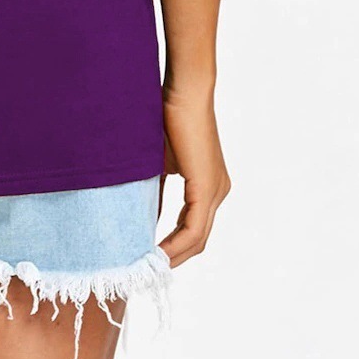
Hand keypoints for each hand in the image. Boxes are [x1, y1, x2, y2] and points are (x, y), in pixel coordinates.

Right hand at [158, 87, 230, 266]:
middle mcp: (218, 191)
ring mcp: (216, 191)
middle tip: (146, 267)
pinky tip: (156, 252)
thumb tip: (140, 217)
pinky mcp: (207, 188)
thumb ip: (154, 190)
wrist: (183, 92)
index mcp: (209, 184)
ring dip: (174, 254)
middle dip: (173, 256)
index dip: (173, 245)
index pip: (193, 227)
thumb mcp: (157, 162)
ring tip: (148, 264)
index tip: (148, 254)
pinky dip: (176, 244)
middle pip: (198, 239)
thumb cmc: (167, 117)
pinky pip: (193, 228)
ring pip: (197, 238)